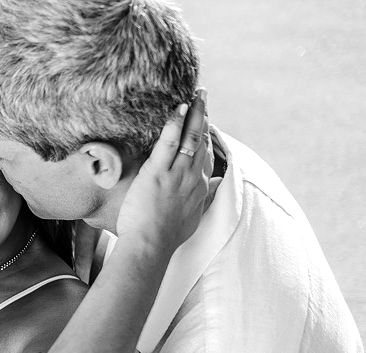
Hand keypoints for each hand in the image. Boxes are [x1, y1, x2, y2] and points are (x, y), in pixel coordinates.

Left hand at [116, 88, 212, 255]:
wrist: (150, 246)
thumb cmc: (166, 237)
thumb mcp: (193, 218)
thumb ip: (204, 199)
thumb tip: (215, 186)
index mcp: (199, 187)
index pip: (205, 154)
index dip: (205, 134)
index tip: (205, 119)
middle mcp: (192, 177)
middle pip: (201, 140)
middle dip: (203, 115)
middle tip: (203, 95)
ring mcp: (176, 174)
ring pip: (190, 138)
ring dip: (194, 112)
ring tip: (197, 94)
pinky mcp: (157, 174)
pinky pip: (169, 144)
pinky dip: (175, 124)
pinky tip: (179, 108)